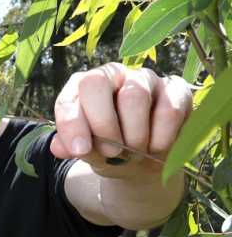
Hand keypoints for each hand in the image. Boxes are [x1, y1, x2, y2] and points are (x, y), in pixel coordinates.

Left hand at [50, 62, 192, 178]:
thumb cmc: (108, 152)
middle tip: (111, 152)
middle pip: (97, 83)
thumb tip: (59, 147)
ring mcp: (144, 78)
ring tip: (134, 152)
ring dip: (134, 135)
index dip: (72, 124)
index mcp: (82, 87)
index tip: (80, 150)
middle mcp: (111, 74)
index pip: (69, 97)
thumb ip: (71, 147)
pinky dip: (162, 137)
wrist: (145, 162)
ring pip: (135, 96)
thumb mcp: (88, 152)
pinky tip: (157, 148)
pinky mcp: (176, 90)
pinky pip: (169, 109)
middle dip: (102, 124)